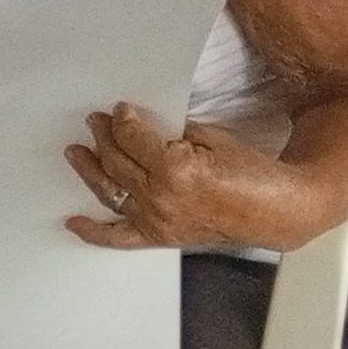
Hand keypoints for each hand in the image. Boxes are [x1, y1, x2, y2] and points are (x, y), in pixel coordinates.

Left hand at [65, 104, 282, 251]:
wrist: (275, 210)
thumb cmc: (251, 172)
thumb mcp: (211, 137)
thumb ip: (173, 133)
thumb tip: (145, 128)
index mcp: (175, 168)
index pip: (132, 138)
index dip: (122, 121)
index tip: (119, 110)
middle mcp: (161, 196)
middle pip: (117, 162)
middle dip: (103, 138)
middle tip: (95, 122)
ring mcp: (158, 220)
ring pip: (111, 192)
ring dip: (89, 170)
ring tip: (76, 153)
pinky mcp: (160, 237)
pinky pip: (119, 238)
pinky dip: (93, 232)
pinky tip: (73, 222)